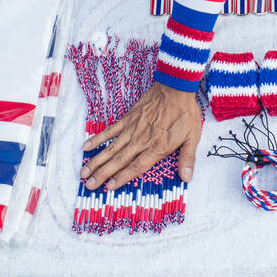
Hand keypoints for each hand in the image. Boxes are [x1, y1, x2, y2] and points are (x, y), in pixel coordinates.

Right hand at [80, 81, 201, 190]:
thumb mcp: (192, 137)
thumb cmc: (185, 113)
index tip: (109, 188)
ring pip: (111, 148)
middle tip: (89, 185)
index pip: (136, 167)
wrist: (175, 88)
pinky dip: (97, 138)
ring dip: (97, 161)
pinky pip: (109, 130)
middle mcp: (141, 140)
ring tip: (84, 172)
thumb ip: (187, 159)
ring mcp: (132, 129)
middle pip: (119, 161)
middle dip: (103, 174)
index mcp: (156, 147)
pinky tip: (86, 146)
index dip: (122, 178)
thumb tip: (187, 178)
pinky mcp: (127, 119)